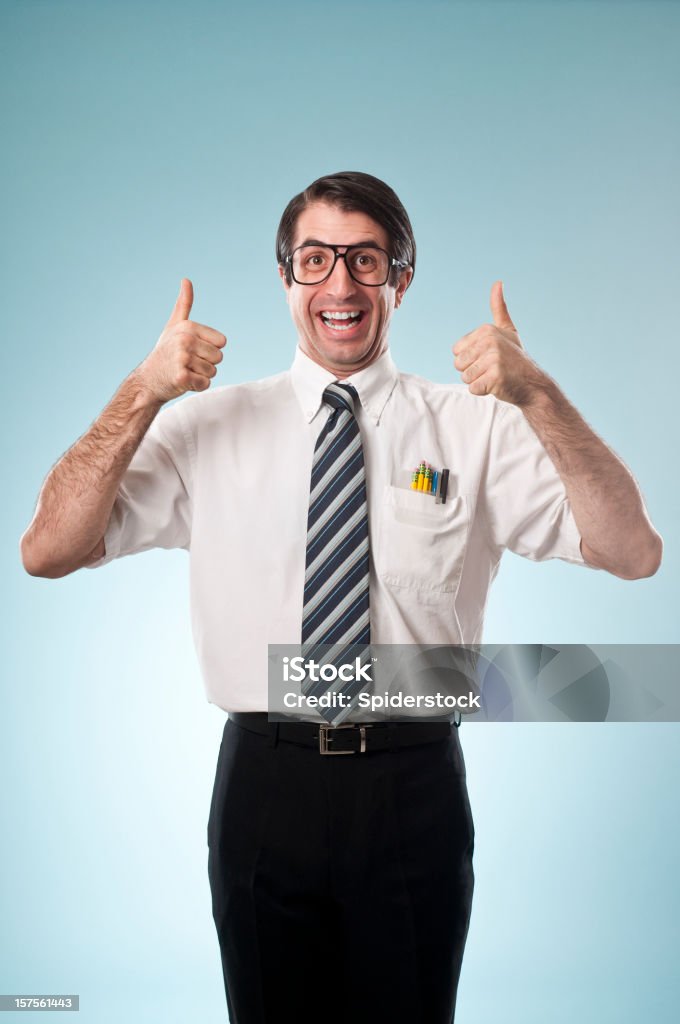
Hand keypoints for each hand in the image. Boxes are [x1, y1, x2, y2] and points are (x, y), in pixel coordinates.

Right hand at [136, 279, 226, 402]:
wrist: (148, 380)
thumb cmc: (165, 352)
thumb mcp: (173, 326)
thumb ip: (184, 304)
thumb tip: (186, 280)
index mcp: (188, 327)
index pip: (221, 342)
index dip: (210, 349)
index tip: (193, 350)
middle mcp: (185, 340)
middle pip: (219, 358)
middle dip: (206, 364)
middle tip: (187, 363)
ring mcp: (182, 359)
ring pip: (213, 372)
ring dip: (201, 376)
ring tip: (184, 371)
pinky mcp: (181, 377)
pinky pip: (205, 384)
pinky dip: (197, 387)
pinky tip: (183, 382)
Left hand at [452, 281, 548, 405]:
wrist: (533, 383)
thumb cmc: (515, 358)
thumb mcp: (507, 330)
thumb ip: (499, 308)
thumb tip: (498, 282)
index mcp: (486, 330)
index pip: (456, 351)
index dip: (470, 359)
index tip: (489, 357)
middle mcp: (489, 342)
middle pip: (458, 364)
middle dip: (473, 371)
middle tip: (493, 369)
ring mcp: (493, 359)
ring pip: (466, 377)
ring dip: (478, 382)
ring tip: (496, 376)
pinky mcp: (495, 377)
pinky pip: (474, 389)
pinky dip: (484, 391)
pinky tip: (498, 385)